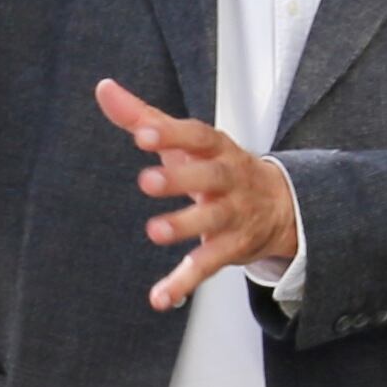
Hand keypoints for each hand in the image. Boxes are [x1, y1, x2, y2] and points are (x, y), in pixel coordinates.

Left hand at [95, 78, 295, 310]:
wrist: (281, 205)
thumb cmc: (219, 166)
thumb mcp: (187, 141)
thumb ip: (144, 116)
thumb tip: (104, 89)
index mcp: (215, 149)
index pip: (197, 137)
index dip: (172, 134)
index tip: (143, 133)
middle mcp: (228, 180)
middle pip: (209, 176)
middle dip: (180, 179)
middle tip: (147, 180)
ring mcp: (231, 215)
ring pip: (211, 221)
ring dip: (184, 226)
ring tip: (154, 231)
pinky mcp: (229, 248)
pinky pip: (206, 267)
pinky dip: (183, 284)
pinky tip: (160, 297)